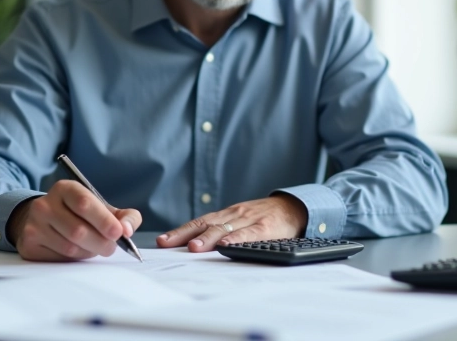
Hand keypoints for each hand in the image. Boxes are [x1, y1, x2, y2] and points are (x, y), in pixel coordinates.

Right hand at [7, 179, 141, 261]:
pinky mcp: (29, 244)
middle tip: (110, 247)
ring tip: (92, 247)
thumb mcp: (102, 208)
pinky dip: (74, 259)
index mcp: (65, 189)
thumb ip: (124, 216)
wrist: (43, 221)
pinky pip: (58, 258)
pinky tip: (76, 251)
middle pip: (78, 230)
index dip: (104, 220)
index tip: (118, 233)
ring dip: (88, 252)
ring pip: (70, 247)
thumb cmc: (79, 214)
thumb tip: (128, 230)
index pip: (85, 203)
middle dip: (101, 243)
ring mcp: (34, 225)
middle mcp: (45, 204)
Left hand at [156, 194, 307, 251]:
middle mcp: (234, 215)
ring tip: (194, 248)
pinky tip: (227, 246)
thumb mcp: (239, 220)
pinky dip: (237, 240)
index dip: (179, 231)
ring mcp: (249, 220)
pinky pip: (249, 234)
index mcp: (226, 215)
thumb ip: (220, 230)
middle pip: (205, 224)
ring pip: (224, 228)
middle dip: (185, 234)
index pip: (198, 222)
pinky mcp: (266, 227)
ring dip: (207, 238)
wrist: (294, 208)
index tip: (162, 241)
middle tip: (168, 243)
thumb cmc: (263, 218)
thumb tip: (193, 247)